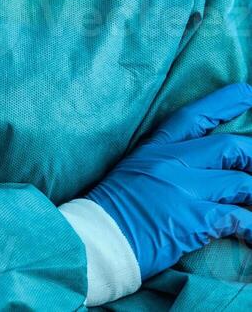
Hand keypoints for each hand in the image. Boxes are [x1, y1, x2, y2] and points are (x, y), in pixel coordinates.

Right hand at [87, 84, 251, 278]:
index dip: (223, 103)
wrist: (95, 239)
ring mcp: (183, 189)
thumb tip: (190, 170)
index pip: (193, 117)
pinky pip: (238, 218)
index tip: (247, 94)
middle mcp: (170, 163)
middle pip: (228, 146)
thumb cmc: (109, 211)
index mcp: (153, 149)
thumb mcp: (130, 173)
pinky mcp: (194, 219)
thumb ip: (159, 165)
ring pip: (240, 182)